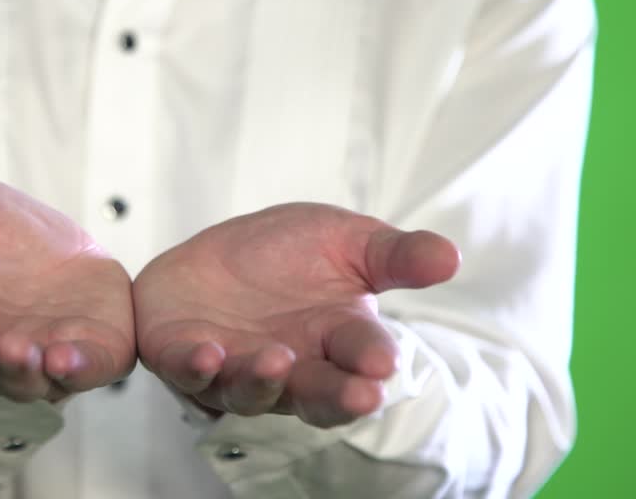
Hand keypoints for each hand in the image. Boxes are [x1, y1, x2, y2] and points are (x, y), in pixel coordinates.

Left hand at [133, 203, 458, 427]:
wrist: (212, 257)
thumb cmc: (286, 255)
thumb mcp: (345, 241)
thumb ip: (394, 255)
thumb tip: (451, 256)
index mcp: (335, 339)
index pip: (361, 354)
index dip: (372, 359)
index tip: (383, 361)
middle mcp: (292, 366)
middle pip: (318, 393)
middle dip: (339, 395)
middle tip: (361, 394)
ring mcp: (238, 368)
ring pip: (254, 390)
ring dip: (265, 379)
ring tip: (277, 359)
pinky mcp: (185, 360)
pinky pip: (191, 372)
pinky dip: (198, 368)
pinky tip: (209, 354)